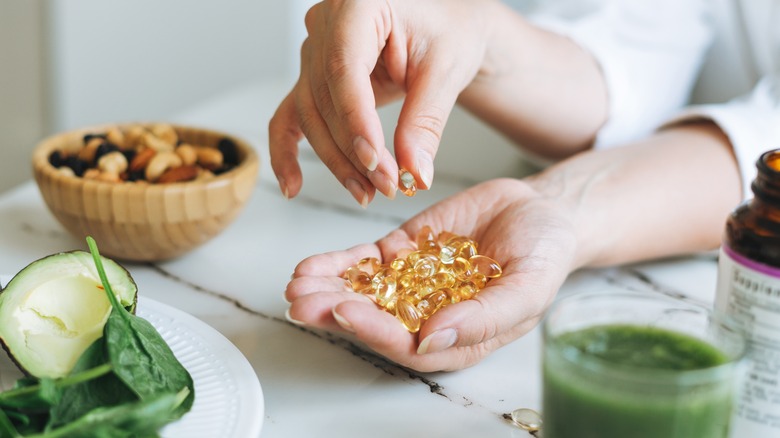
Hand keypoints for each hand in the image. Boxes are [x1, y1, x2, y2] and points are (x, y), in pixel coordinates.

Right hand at [269, 0, 494, 205]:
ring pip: (310, 114)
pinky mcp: (313, 77)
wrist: (446, 27)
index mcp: (358, 3)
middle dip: (353, 150)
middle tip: (386, 185)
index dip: (355, 121)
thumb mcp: (447, 71)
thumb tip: (414, 173)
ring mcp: (314, 50)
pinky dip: (287, 151)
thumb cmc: (448, 31)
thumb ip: (425, 122)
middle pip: (324, 98)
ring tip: (367, 191)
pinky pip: (290, 115)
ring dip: (336, 160)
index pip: (344, 68)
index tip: (375, 161)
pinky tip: (292, 185)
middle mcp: (326, 23)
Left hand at [285, 178, 577, 371]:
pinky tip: (311, 266)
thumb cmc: (545, 255)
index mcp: (456, 337)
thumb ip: (484, 317)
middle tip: (302, 303)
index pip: (408, 345)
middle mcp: (428, 316)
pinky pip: (364, 262)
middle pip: (374, 321)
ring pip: (362, 292)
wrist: (541, 211)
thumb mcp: (528, 287)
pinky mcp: (402, 253)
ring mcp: (412, 283)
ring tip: (297, 284)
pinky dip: (337, 264)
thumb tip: (432, 341)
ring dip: (327, 290)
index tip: (346, 313)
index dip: (375, 332)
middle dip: (335, 312)